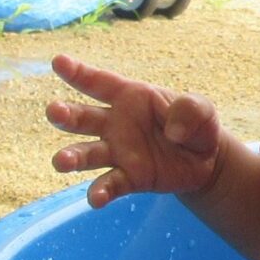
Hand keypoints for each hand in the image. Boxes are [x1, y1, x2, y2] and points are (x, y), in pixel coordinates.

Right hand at [46, 53, 224, 207]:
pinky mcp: (128, 178)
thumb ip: (190, 110)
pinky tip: (96, 198)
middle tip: (54, 111)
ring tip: (60, 161)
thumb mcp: (201, 109)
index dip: (78, 72)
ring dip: (72, 157)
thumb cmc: (195, 125)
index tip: (58, 62)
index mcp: (130, 97)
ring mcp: (118, 152)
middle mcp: (115, 124)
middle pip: (83, 118)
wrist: (205, 160)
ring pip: (87, 153)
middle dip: (66, 115)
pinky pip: (109, 184)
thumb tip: (173, 131)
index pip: (99, 83)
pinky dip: (100, 191)